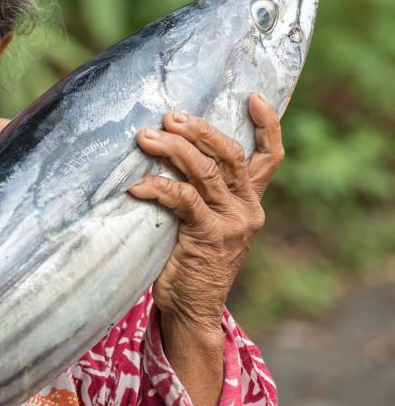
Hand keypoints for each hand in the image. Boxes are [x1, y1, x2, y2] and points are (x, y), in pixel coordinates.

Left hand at [129, 93, 284, 329]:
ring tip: (146, 138)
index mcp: (249, 201)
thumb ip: (200, 191)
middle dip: (200, 130)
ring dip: (173, 150)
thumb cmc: (188, 258)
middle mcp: (247, 209)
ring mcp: (230, 224)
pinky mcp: (208, 237)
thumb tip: (167, 147)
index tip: (252, 95)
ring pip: (206, 172)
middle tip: (170, 116)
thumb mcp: (203, 221)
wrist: (192, 310)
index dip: (266, 124)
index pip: (269, 157)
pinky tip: (136, 185)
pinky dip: (158, 187)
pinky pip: (183, 200)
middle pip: (231, 155)